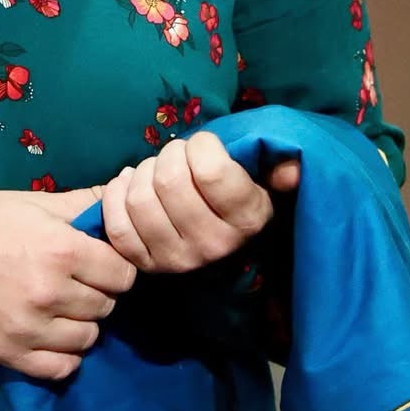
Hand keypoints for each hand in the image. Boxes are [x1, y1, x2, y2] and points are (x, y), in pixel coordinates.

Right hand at [0, 188, 137, 380]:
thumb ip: (84, 203)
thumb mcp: (34, 202)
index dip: (114, 266)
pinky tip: (52, 335)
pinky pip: (61, 368)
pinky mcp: (10, 354)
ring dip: (81, 323)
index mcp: (62, 249)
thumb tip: (123, 193)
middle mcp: (51, 292)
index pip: (123, 274)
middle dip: (97, 292)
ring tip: (61, 307)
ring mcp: (30, 328)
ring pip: (89, 338)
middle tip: (75, 281)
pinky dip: (63, 354)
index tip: (98, 262)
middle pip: (107, 306)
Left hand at [96, 131, 296, 273]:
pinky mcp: (145, 264)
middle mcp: (214, 245)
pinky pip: (118, 223)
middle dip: (168, 156)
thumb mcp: (263, 173)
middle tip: (176, 158)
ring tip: (155, 173)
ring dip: (142, 174)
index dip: (200, 146)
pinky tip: (130, 186)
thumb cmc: (233, 190)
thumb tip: (291, 170)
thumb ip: (279, 164)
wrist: (212, 233)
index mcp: (247, 218)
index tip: (203, 147)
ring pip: (140, 199)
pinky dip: (117, 195)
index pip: (210, 169)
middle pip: (169, 180)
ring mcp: (177, 260)